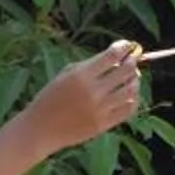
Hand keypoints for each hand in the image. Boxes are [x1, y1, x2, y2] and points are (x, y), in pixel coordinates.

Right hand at [24, 41, 141, 150]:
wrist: (40, 129)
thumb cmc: (50, 98)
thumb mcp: (65, 75)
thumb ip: (89, 65)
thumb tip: (117, 57)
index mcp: (81, 75)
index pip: (112, 55)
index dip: (124, 47)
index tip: (127, 45)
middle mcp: (93, 91)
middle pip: (126, 70)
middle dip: (131, 62)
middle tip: (131, 60)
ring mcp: (100, 109)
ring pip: (130, 90)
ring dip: (135, 80)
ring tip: (132, 77)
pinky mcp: (103, 125)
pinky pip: (128, 109)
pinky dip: (133, 99)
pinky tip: (129, 94)